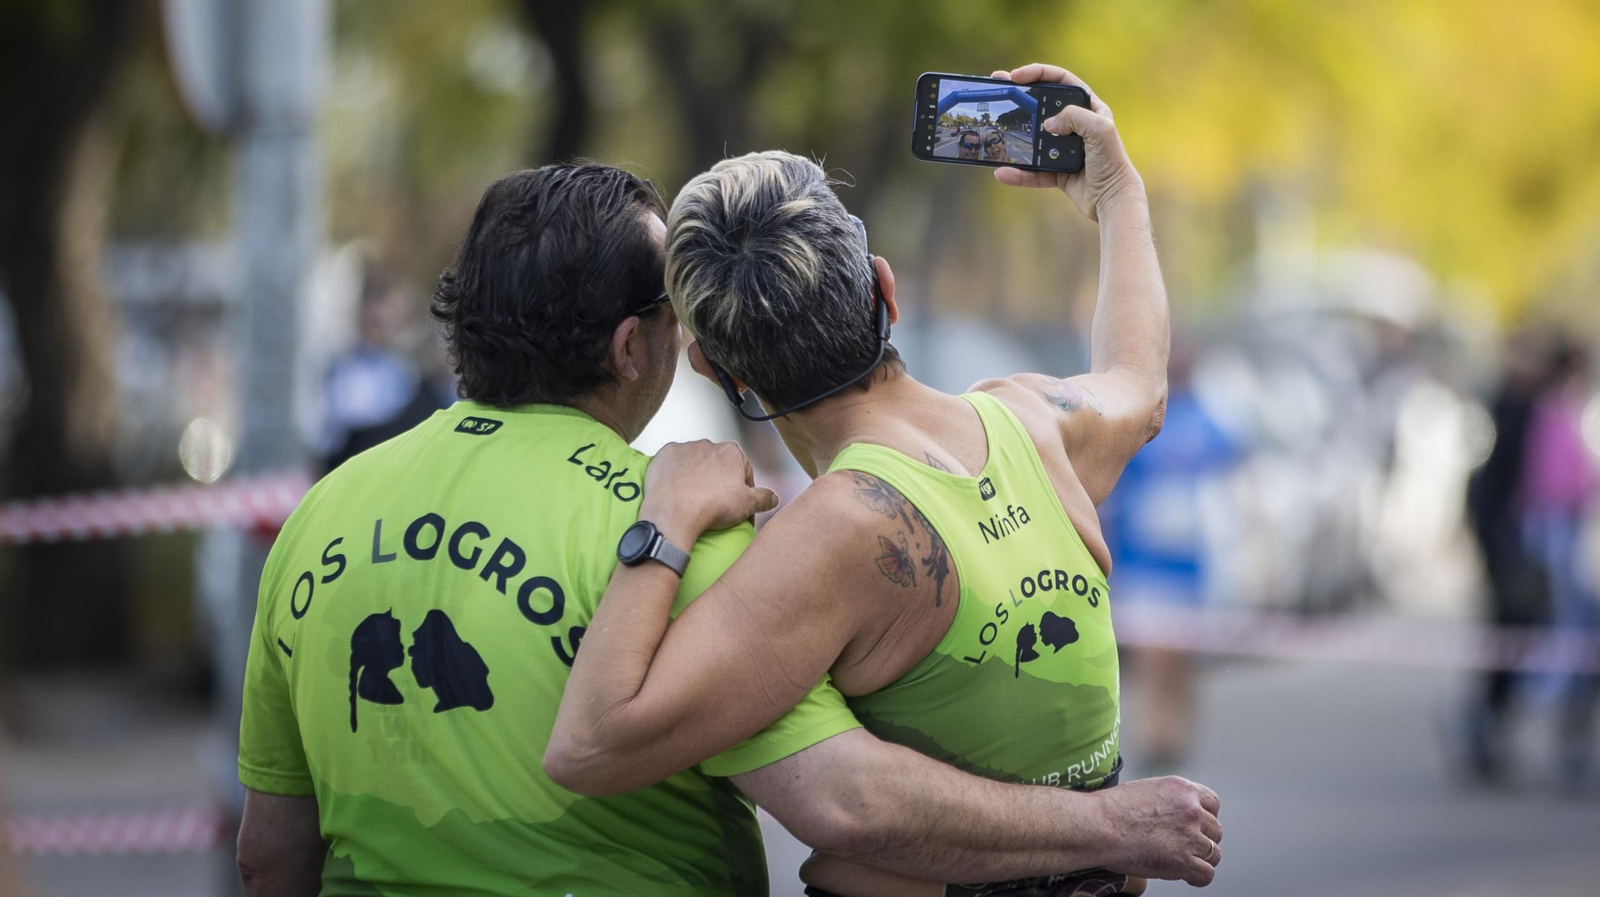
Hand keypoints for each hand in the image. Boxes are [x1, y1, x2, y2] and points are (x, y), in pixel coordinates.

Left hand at [642, 440, 778, 538]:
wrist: (674, 513)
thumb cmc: (711, 506)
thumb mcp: (747, 505)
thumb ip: (764, 498)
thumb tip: (772, 497)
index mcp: (731, 452)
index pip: (743, 471)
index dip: (742, 491)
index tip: (737, 506)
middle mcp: (708, 445)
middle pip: (718, 465)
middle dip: (719, 480)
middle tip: (715, 503)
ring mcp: (684, 449)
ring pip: (695, 463)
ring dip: (697, 476)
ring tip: (694, 499)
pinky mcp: (664, 456)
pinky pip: (673, 464)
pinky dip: (676, 474)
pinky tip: (677, 490)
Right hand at [988, 63, 1143, 221]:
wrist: (1112, 201)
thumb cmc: (1112, 162)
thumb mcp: (1100, 130)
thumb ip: (1074, 116)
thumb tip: (1047, 124)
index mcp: (1090, 108)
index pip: (1061, 81)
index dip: (1038, 74)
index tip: (1016, 76)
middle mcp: (1077, 125)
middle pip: (1042, 105)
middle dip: (1019, 98)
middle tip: (999, 88)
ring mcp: (1065, 149)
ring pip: (1034, 138)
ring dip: (1014, 135)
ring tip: (995, 131)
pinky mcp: (1057, 171)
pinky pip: (1033, 170)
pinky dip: (1019, 173)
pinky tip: (1004, 172)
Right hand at [1094, 776, 1221, 886]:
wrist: (1098, 825)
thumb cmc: (1110, 810)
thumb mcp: (1146, 790)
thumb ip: (1168, 800)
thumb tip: (1172, 816)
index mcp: (1182, 789)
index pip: (1213, 804)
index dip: (1205, 818)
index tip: (1194, 827)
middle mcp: (1191, 810)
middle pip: (1215, 830)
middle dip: (1202, 840)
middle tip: (1183, 847)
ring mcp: (1190, 836)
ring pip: (1214, 853)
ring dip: (1200, 859)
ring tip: (1182, 862)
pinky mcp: (1183, 860)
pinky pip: (1206, 874)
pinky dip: (1197, 878)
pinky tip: (1185, 876)